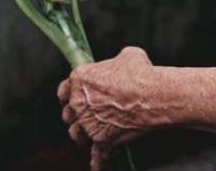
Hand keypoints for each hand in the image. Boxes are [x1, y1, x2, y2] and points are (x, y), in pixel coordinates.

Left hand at [58, 47, 154, 170]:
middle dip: (76, 116)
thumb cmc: (140, 71)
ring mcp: (88, 123)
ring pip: (76, 135)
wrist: (152, 94)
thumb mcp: (129, 55)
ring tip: (88, 138)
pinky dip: (97, 162)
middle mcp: (79, 103)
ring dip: (81, 136)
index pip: (63, 90)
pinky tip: (97, 167)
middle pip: (68, 114)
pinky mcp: (102, 139)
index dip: (69, 94)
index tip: (74, 97)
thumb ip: (117, 61)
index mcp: (80, 79)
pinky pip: (97, 155)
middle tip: (86, 116)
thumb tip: (123, 64)